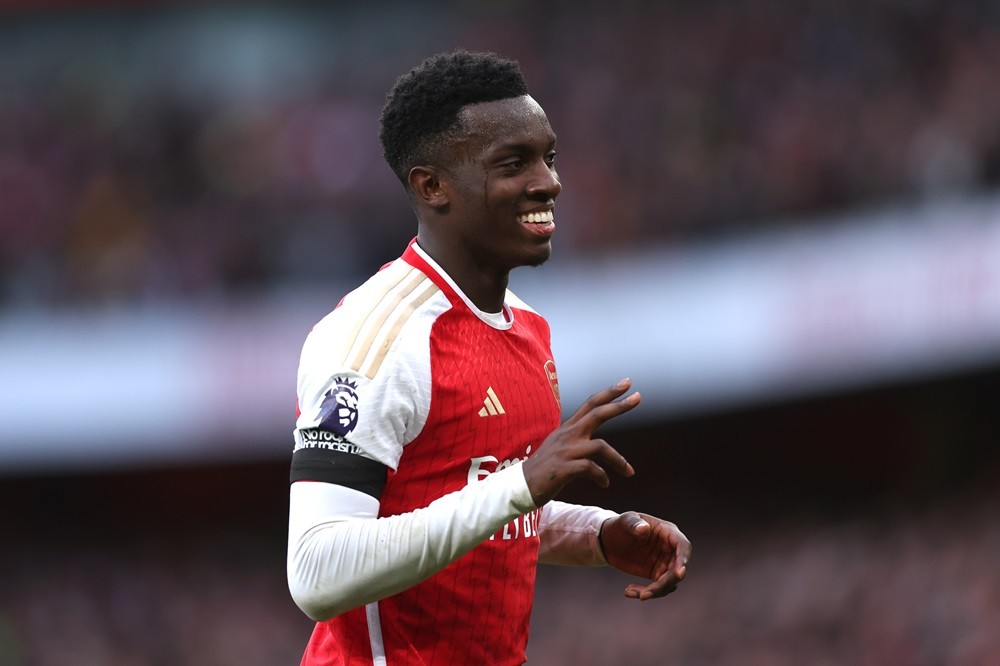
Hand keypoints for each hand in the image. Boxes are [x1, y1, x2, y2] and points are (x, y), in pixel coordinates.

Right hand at [522, 379, 639, 505]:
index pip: (591, 404)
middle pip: (597, 414)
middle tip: (638, 397)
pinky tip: (605, 483)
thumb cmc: (544, 467)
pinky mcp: (564, 468)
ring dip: (619, 460)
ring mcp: (566, 451)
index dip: (609, 393)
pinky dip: (602, 476)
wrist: (521, 485)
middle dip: (619, 406)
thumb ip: (576, 440)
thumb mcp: (560, 447)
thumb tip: (594, 443)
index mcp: (568, 429)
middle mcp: (568, 435)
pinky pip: (590, 468)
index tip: (627, 383)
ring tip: (629, 472)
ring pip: (600, 446)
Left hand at [599, 511, 690, 600]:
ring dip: (654, 591)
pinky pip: (657, 588)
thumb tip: (643, 528)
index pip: (683, 546)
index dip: (683, 560)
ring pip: (669, 583)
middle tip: (645, 594)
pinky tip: (628, 591)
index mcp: (667, 532)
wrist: (609, 540)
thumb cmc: (620, 526)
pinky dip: (645, 593)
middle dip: (664, 583)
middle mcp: (670, 549)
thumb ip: (633, 523)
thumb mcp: (624, 521)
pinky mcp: (656, 574)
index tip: (680, 574)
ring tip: (631, 592)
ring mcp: (664, 563)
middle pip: (678, 569)